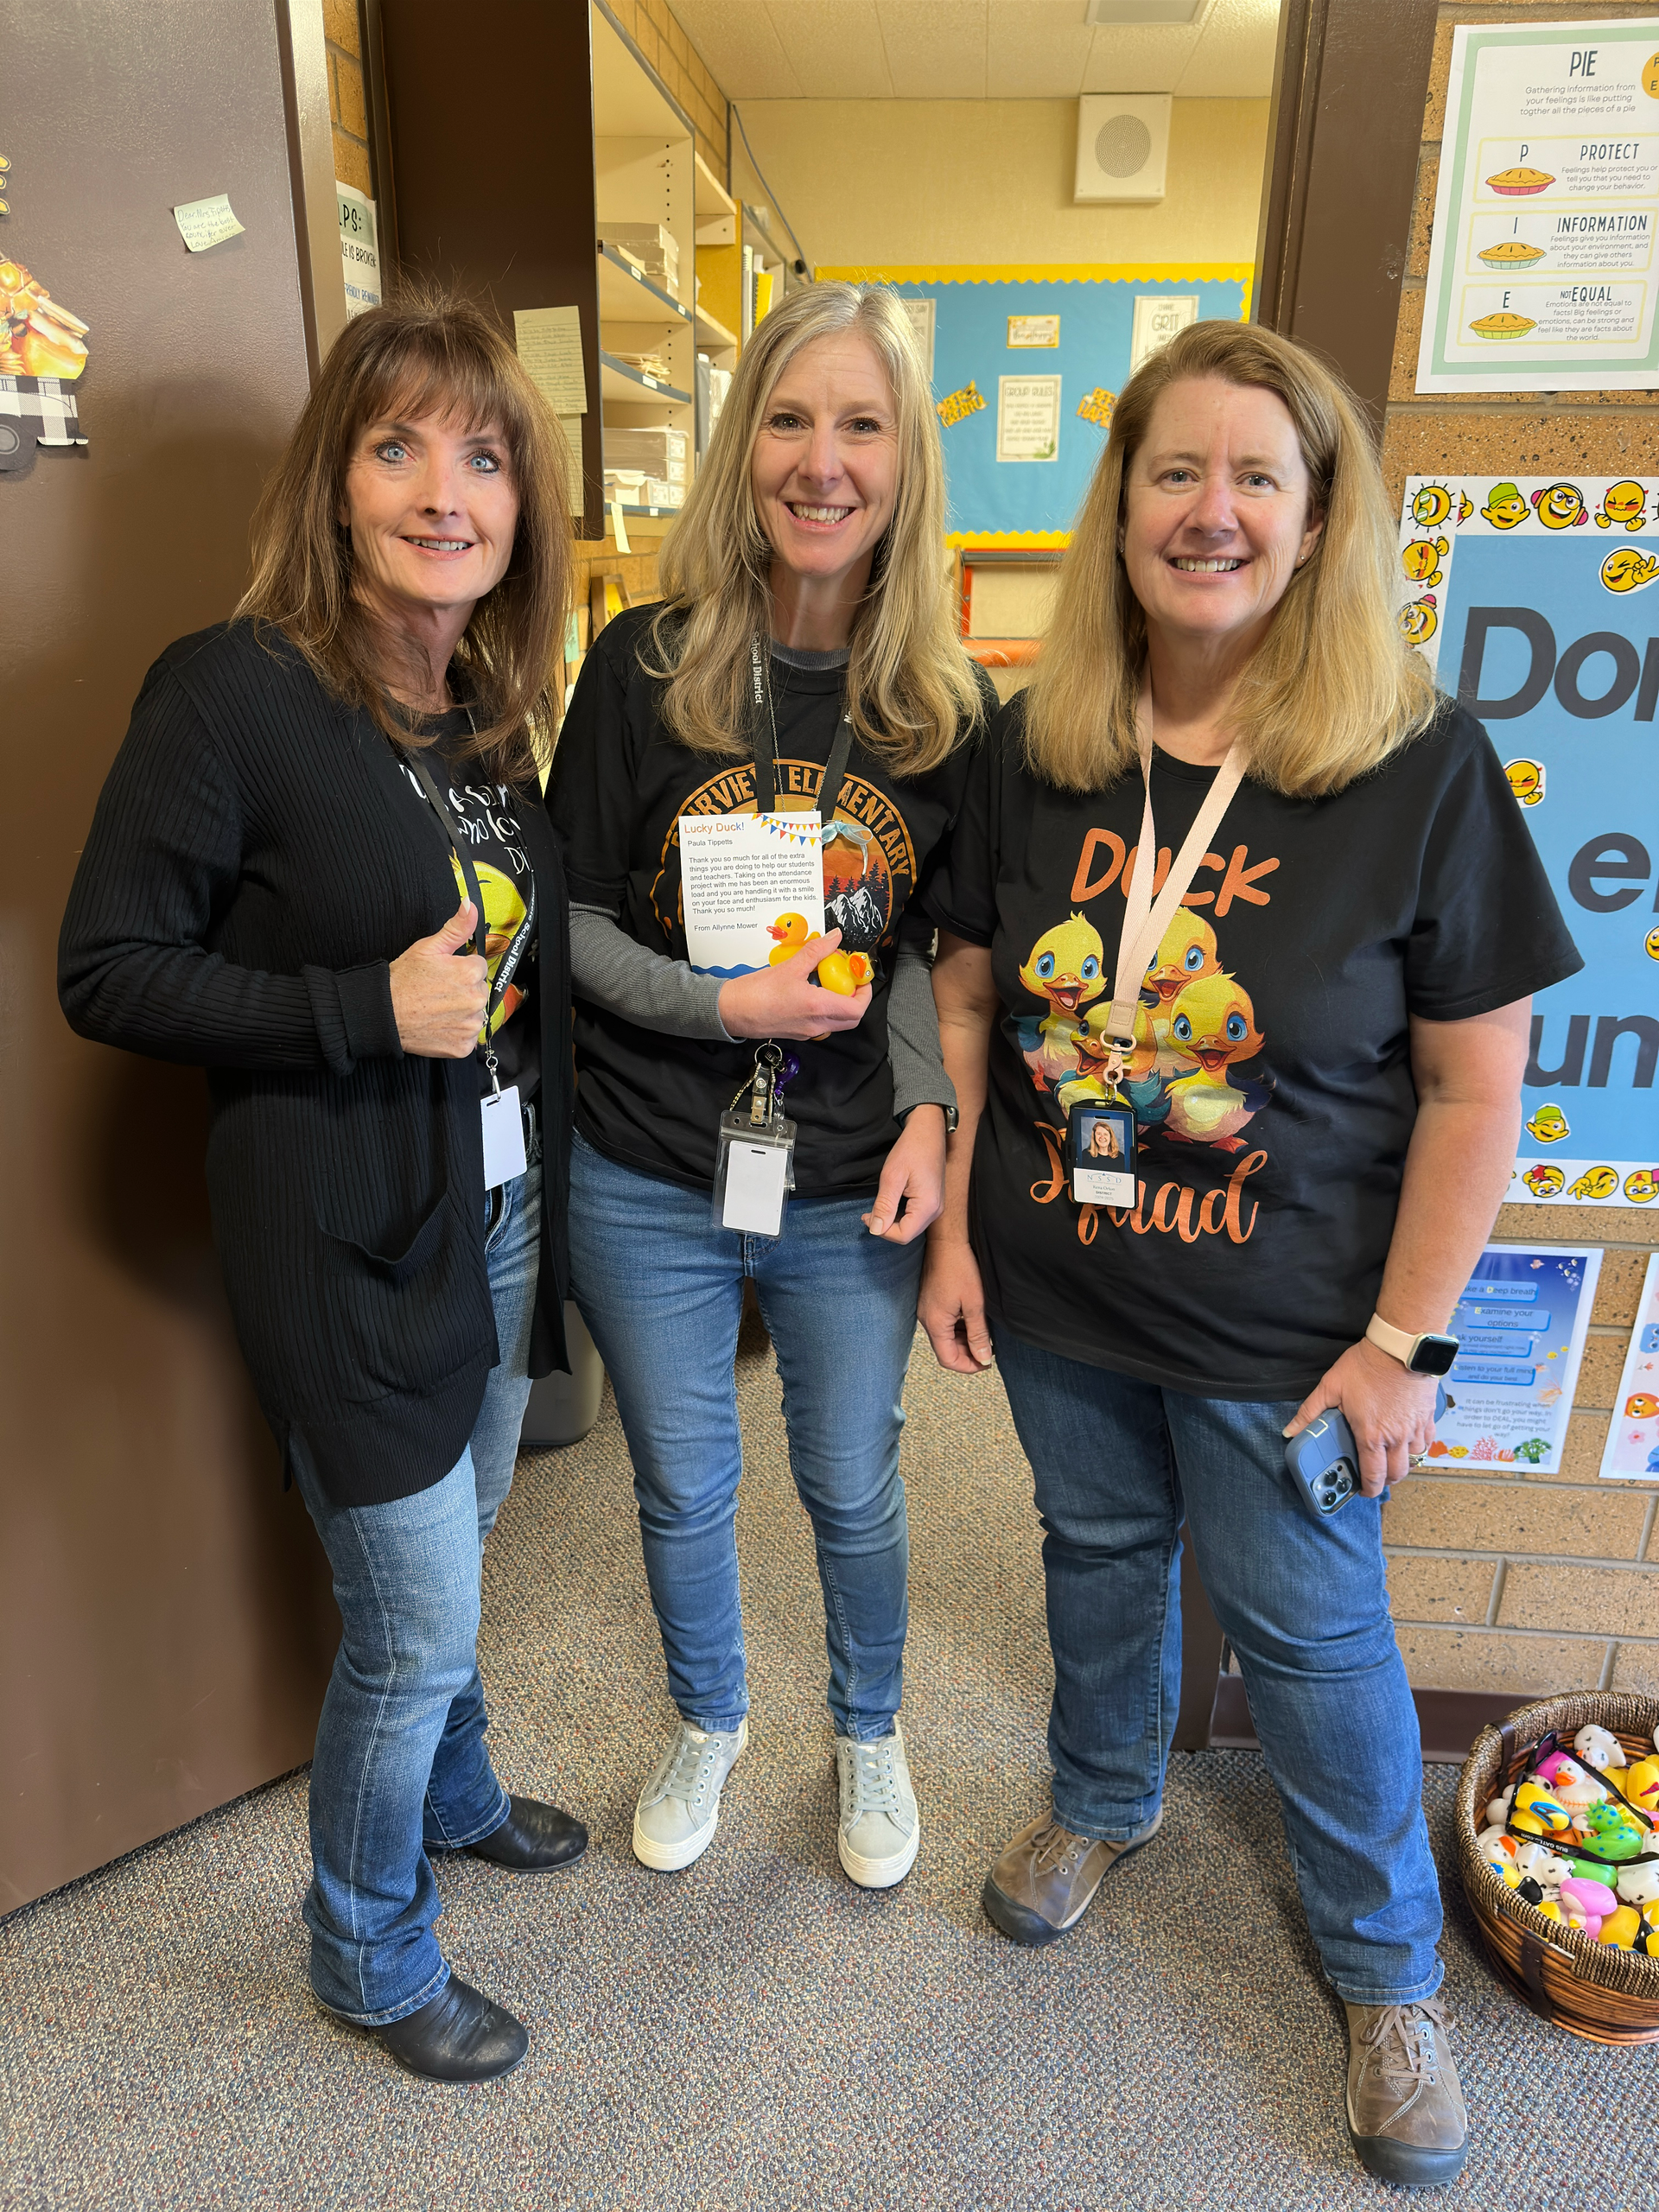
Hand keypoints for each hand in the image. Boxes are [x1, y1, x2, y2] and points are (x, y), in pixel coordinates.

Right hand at [389, 900, 487, 1057]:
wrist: (383, 1013)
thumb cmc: (402, 980)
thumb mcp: (428, 948)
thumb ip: (456, 927)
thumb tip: (471, 905)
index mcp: (470, 972)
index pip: (478, 967)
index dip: (460, 969)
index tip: (444, 975)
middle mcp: (476, 1000)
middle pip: (479, 991)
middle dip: (463, 990)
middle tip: (438, 992)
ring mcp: (470, 1025)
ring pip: (476, 1014)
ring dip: (462, 1013)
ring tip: (437, 1009)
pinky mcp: (463, 1046)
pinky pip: (468, 1037)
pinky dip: (456, 1033)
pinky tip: (439, 1024)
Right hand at [718, 928, 872, 1040]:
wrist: (731, 1011)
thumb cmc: (755, 993)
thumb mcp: (790, 966)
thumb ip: (817, 951)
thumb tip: (835, 938)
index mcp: (817, 1008)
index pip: (857, 1009)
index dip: (865, 993)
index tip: (859, 977)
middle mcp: (815, 1024)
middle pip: (851, 1018)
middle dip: (855, 999)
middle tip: (848, 980)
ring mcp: (807, 1031)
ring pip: (836, 1022)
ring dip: (839, 1004)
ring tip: (829, 982)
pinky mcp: (797, 1031)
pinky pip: (820, 1023)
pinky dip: (824, 1008)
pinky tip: (812, 990)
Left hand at [862, 1105, 945, 1242]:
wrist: (928, 1132)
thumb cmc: (911, 1150)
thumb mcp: (892, 1177)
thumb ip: (884, 1205)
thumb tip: (876, 1230)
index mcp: (928, 1206)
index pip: (903, 1235)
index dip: (882, 1231)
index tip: (866, 1216)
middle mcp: (936, 1211)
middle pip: (907, 1234)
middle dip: (885, 1228)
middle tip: (868, 1212)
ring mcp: (936, 1207)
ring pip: (910, 1227)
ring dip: (891, 1222)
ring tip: (877, 1206)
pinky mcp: (932, 1202)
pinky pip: (914, 1218)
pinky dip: (899, 1215)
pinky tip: (890, 1203)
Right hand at [919, 1235, 993, 1373]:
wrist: (946, 1242)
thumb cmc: (960, 1268)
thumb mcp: (975, 1304)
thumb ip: (978, 1334)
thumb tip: (983, 1358)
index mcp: (935, 1323)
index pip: (948, 1359)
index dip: (968, 1366)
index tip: (986, 1363)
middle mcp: (926, 1320)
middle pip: (945, 1350)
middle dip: (967, 1354)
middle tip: (988, 1351)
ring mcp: (926, 1311)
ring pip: (945, 1338)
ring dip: (964, 1341)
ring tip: (984, 1336)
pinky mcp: (929, 1302)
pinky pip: (943, 1324)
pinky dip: (958, 1328)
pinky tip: (973, 1322)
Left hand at [1283, 1337, 1438, 1497]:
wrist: (1400, 1348)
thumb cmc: (1366, 1366)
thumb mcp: (1331, 1387)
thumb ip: (1310, 1412)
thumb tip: (1291, 1430)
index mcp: (1371, 1436)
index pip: (1374, 1476)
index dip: (1368, 1489)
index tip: (1362, 1491)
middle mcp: (1396, 1438)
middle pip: (1398, 1474)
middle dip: (1386, 1481)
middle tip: (1375, 1477)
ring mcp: (1415, 1428)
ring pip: (1414, 1459)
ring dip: (1402, 1464)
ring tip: (1390, 1458)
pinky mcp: (1427, 1417)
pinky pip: (1427, 1441)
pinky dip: (1418, 1447)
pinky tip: (1408, 1440)